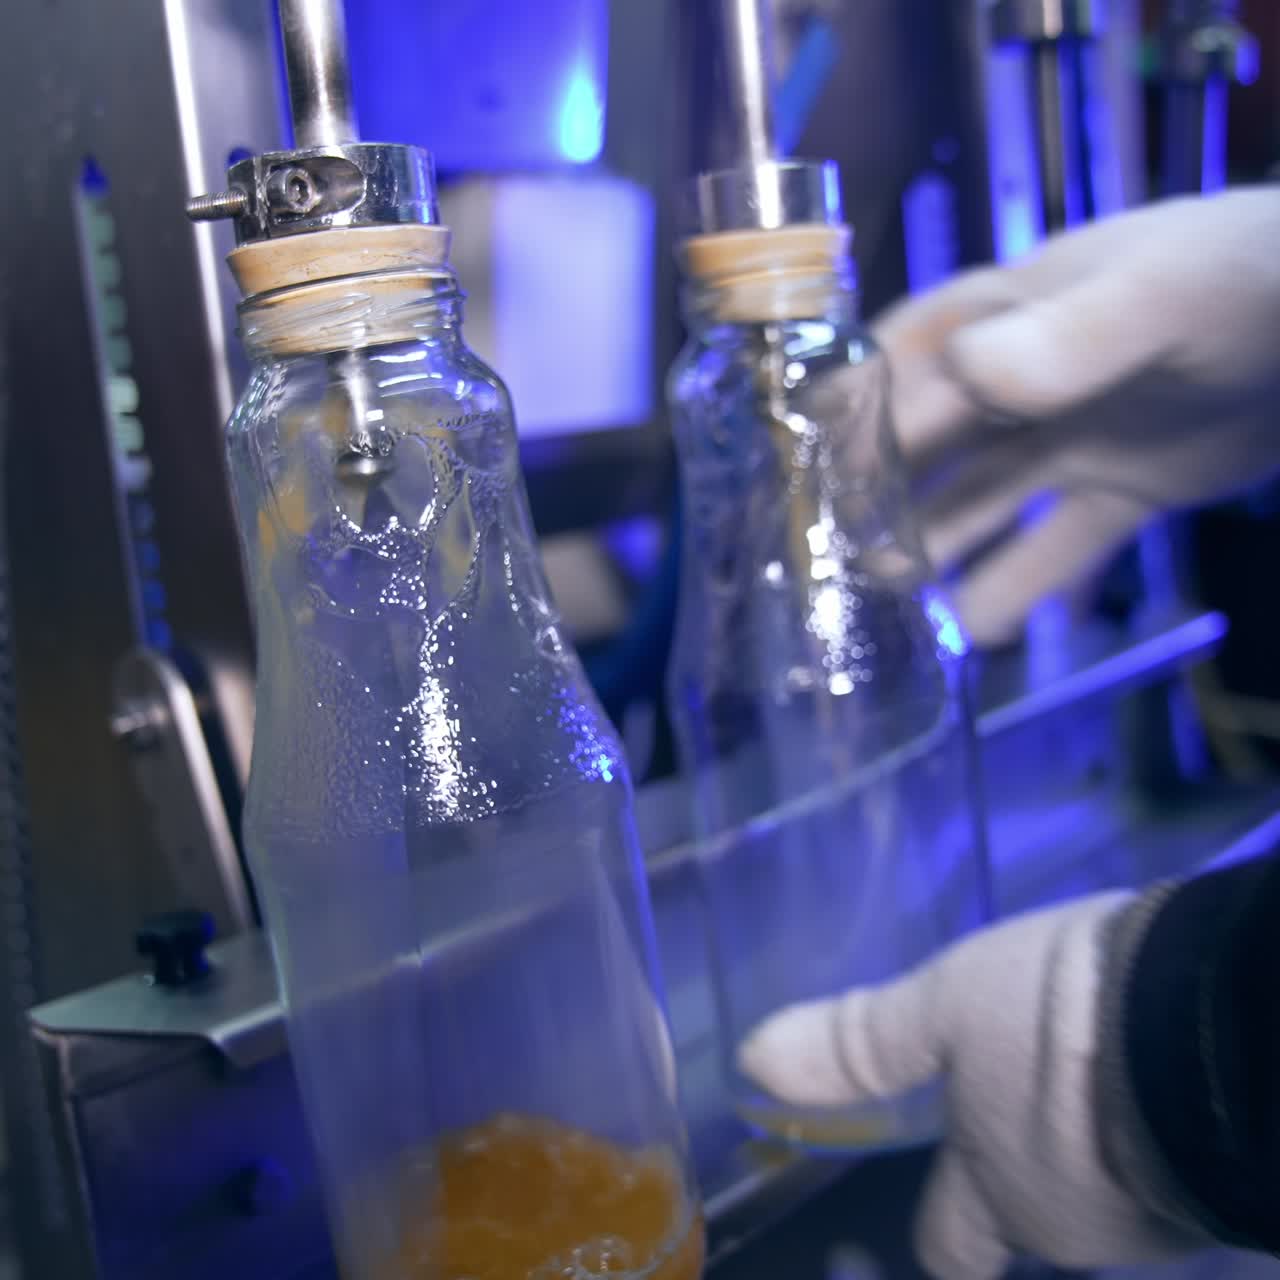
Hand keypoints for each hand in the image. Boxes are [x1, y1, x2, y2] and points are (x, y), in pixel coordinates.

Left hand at [738, 893, 1201, 1278]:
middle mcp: (1074, 1223)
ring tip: (1088, 1078)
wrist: (1215, 1020)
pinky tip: (1146, 1073)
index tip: (932, 1218)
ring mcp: (1155, 1211)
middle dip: (1022, 1174)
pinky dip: (1145, 1128)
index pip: (951, 1245)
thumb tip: (753, 1065)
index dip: (941, 1232)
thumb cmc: (1061, 1021)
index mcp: (998, 1187)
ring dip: (1090, 1146)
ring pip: (1103, 1191)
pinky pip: (1161, 1160)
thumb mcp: (946, 1008)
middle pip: (1033, 1216)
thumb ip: (858, 1045)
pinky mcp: (1216, 1177)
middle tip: (1021, 1106)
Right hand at [865, 188, 1279, 646]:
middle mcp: (1019, 381)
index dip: (848, 414)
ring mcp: (1066, 441)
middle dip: (877, 495)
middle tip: (831, 555)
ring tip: (883, 599)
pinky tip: (974, 629)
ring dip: (930, 546)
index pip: (900, 364)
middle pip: (926, 444)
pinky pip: (1054, 547)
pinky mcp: (1118, 493)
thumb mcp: (1160, 293)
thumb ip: (1069, 337)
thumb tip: (968, 378)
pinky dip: (1016, 587)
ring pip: (978, 503)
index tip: (799, 469)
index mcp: (1006, 315)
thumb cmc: (1246, 280)